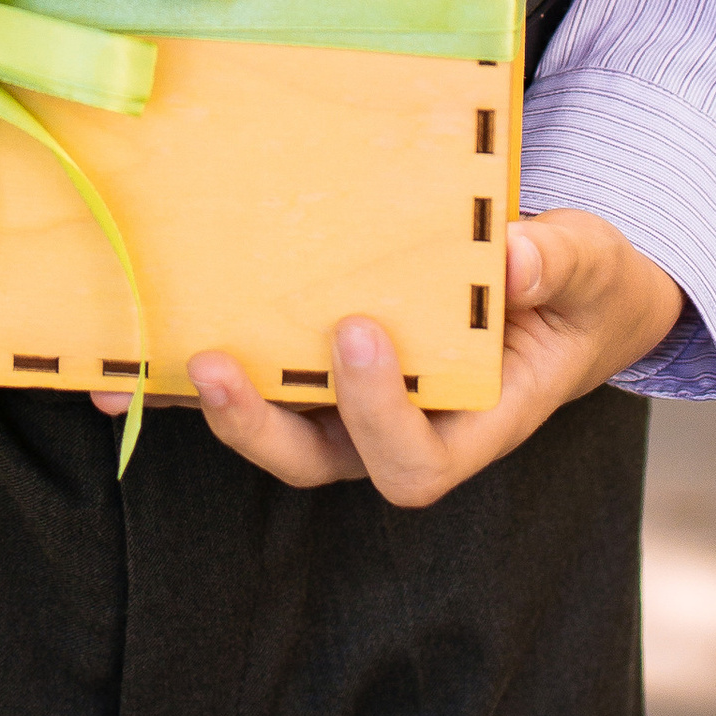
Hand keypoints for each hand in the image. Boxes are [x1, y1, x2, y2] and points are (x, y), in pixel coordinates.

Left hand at [85, 210, 682, 499]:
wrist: (560, 290)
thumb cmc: (576, 285)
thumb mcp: (589, 264)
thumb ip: (559, 261)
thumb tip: (519, 253)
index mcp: (476, 420)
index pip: (417, 463)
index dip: (378, 417)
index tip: (358, 334)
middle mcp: (402, 428)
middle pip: (323, 463)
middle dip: (267, 426)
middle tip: (226, 361)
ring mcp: (351, 406)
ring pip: (278, 432)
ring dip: (216, 408)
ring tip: (163, 360)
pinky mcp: (316, 370)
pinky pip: (254, 382)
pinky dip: (190, 378)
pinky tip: (126, 356)